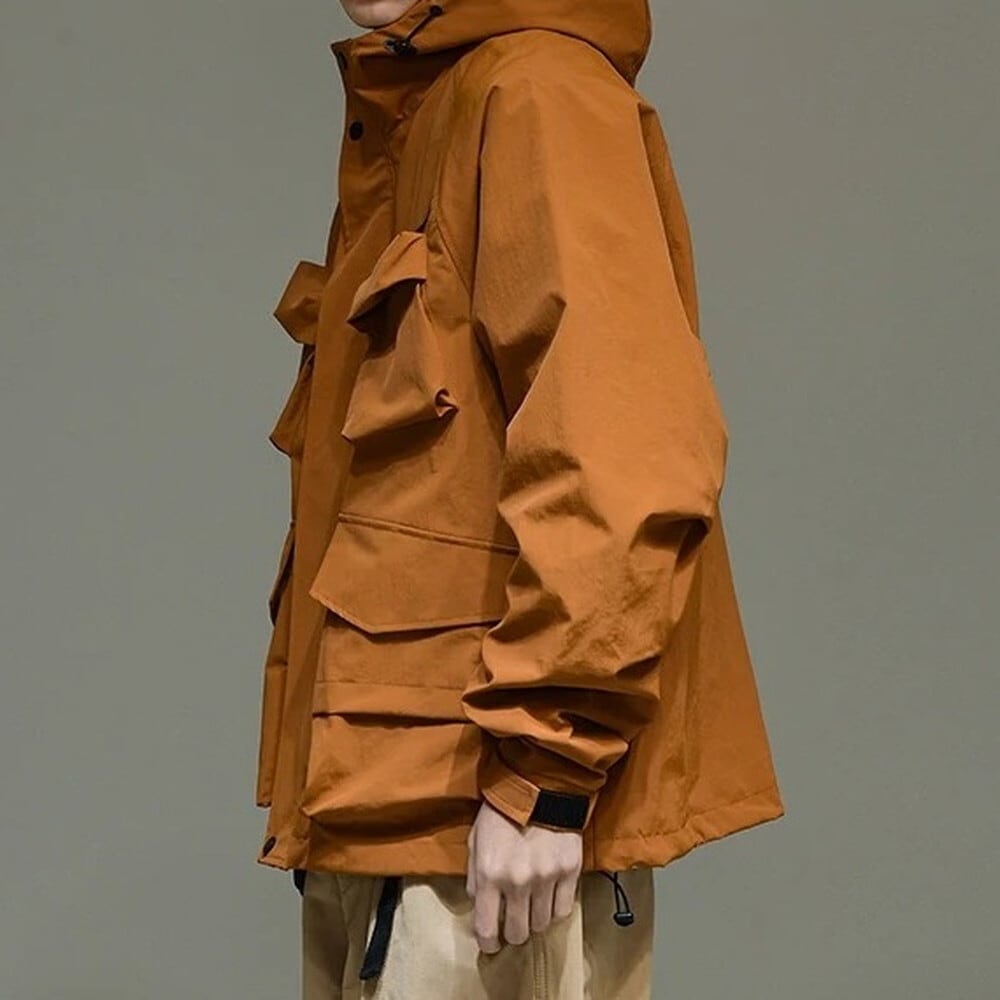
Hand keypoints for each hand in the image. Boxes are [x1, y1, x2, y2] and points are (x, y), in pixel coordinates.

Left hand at [466, 798, 582, 953]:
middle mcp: (518, 882)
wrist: (539, 787)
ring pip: (542, 925)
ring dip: (535, 921)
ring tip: (532, 907)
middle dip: (513, 932)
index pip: (487, 929)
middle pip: (517, 933)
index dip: (488, 944)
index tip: (491, 943)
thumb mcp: (475, 841)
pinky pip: (563, 910)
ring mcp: (546, 879)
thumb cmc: (501, 813)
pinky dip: (555, 910)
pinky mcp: (569, 872)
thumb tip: (479, 906)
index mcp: (490, 875)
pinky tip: (549, 899)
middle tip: (513, 922)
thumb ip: (474, 877)